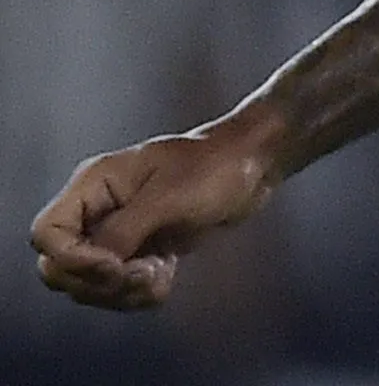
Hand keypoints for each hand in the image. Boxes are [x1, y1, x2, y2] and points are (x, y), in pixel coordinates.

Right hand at [33, 120, 278, 310]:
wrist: (253, 165)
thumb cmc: (215, 167)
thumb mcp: (168, 197)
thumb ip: (125, 231)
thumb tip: (97, 264)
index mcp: (93, 186)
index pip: (47, 234)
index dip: (71, 259)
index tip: (115, 265)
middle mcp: (98, 210)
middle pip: (61, 267)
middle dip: (99, 282)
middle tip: (143, 273)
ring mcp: (118, 232)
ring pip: (91, 284)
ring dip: (123, 291)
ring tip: (159, 273)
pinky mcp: (140, 249)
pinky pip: (121, 288)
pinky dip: (141, 291)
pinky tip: (168, 273)